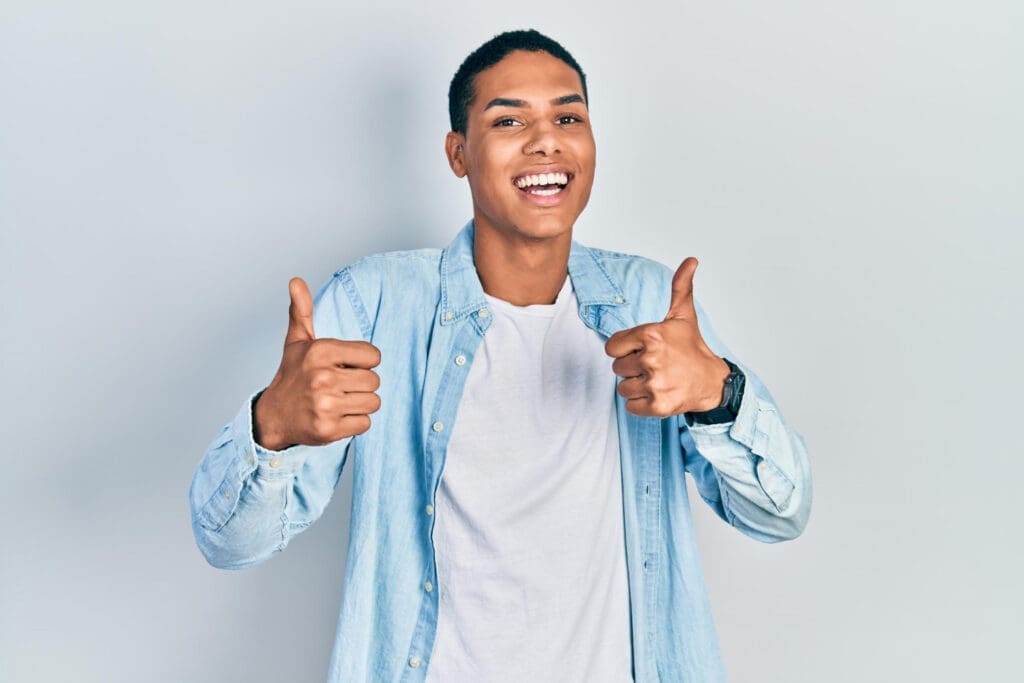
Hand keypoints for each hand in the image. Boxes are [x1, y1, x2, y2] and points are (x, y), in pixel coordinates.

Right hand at [253, 277, 381, 449]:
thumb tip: (295, 280)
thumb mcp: (297, 341)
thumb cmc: (292, 375)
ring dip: (361, 404)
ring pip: (373, 402)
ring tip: (340, 401)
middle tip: (341, 386)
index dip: (363, 361)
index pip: (373, 355)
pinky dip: (355, 422)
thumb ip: (302, 311)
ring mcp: (325, 405)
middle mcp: (322, 377)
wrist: (274, 416)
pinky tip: (337, 416)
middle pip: (375, 381)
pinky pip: (365, 424)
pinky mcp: (329, 430)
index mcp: (320, 351)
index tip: (345, 365)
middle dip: (362, 384)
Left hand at [605, 258, 729, 416]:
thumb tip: (691, 260)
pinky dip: (641, 404)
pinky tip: (658, 393)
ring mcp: (654, 384)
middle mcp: (651, 359)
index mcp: (651, 335)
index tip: (643, 350)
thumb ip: (680, 287)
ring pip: (622, 388)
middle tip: (655, 365)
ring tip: (657, 379)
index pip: (612, 347)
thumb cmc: (692, 347)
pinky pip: (630, 406)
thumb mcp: (683, 316)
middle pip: (616, 368)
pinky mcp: (657, 406)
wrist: (712, 381)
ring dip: (636, 386)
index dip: (625, 349)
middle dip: (632, 368)